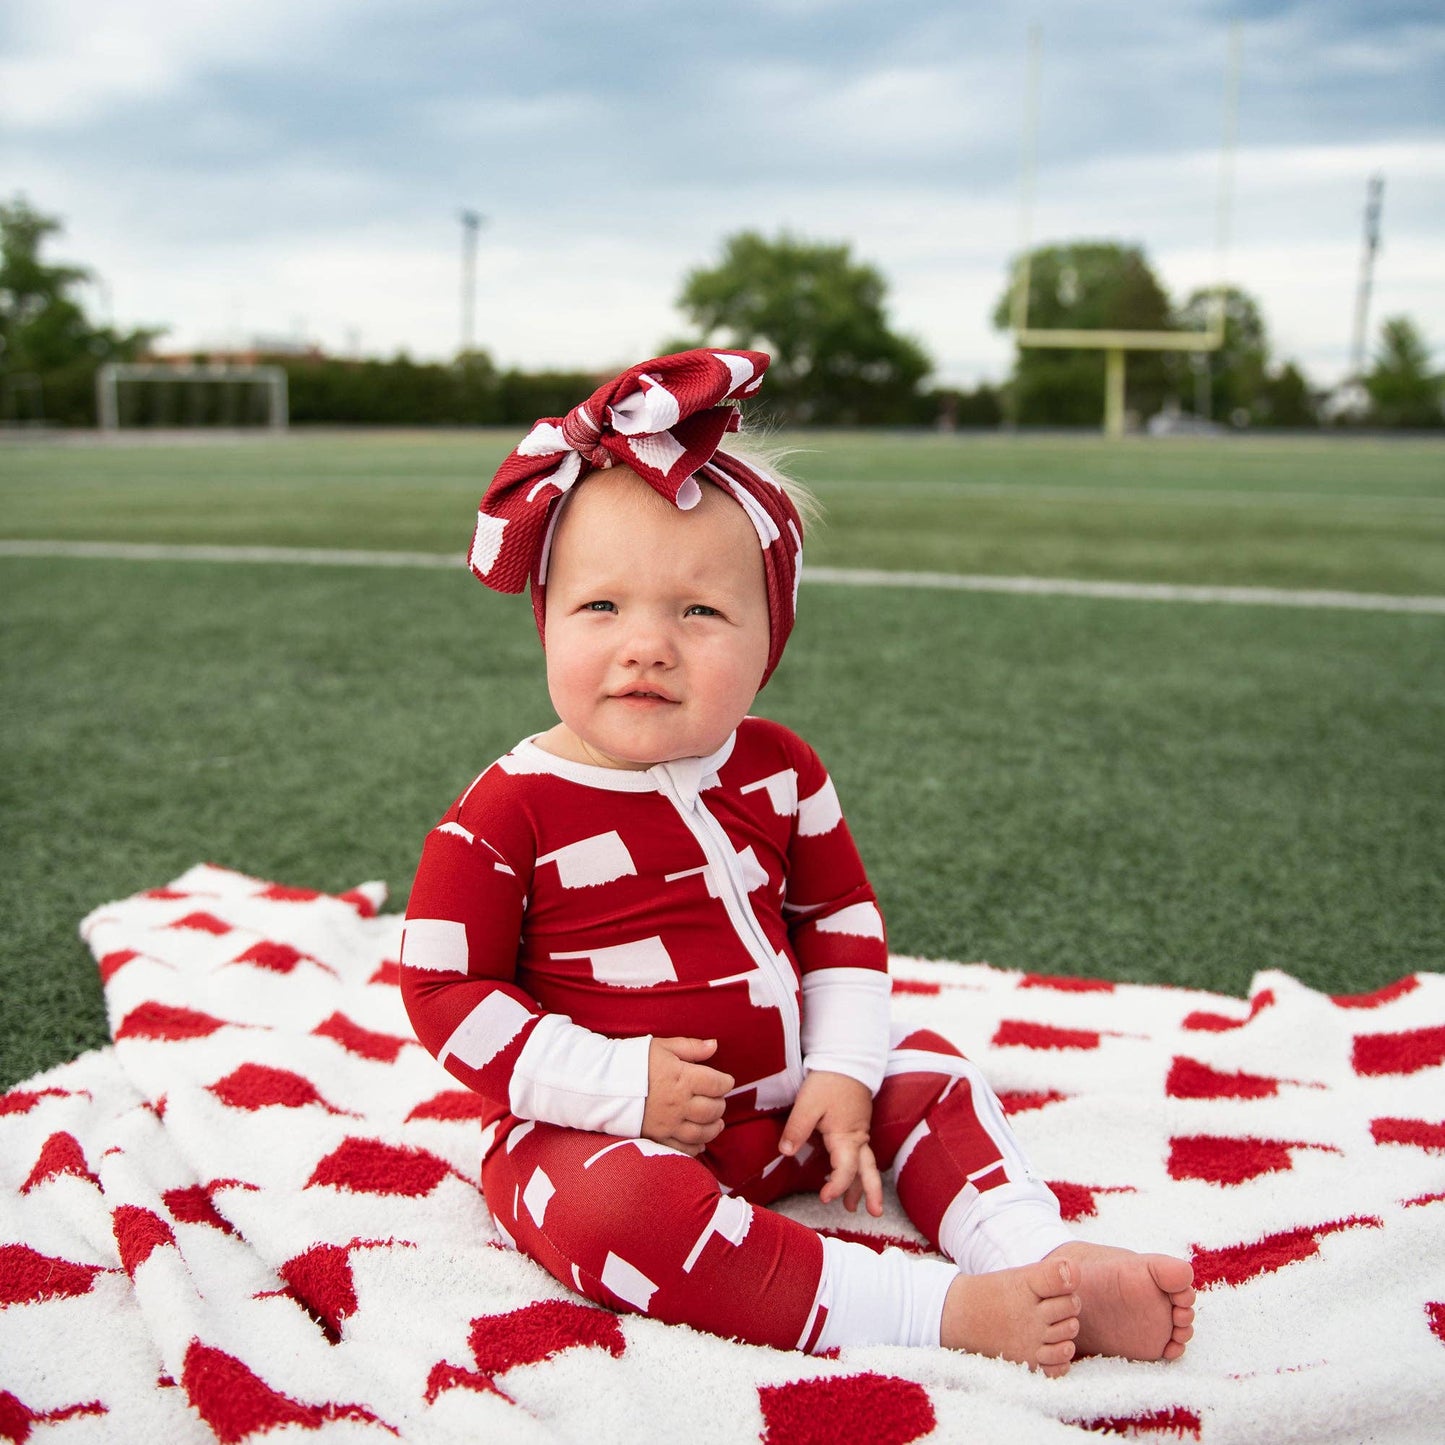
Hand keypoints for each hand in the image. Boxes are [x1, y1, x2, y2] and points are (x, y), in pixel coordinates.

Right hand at [641, 1037, 733, 1155]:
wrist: (602, 1083)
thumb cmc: (633, 1061)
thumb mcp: (663, 1046)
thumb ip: (691, 1047)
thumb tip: (714, 1045)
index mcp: (681, 1078)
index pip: (716, 1084)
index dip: (726, 1082)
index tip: (726, 1081)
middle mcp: (678, 1103)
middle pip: (712, 1109)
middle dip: (720, 1104)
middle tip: (718, 1099)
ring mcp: (668, 1123)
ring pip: (702, 1132)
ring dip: (714, 1127)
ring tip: (716, 1121)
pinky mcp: (657, 1137)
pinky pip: (683, 1148)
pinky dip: (696, 1147)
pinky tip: (700, 1140)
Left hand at [779, 1070, 883, 1216]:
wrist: (846, 1058)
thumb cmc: (828, 1081)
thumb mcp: (808, 1103)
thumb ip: (797, 1129)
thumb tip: (785, 1152)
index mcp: (846, 1136)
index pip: (846, 1170)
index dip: (836, 1186)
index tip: (824, 1198)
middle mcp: (857, 1137)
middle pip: (868, 1170)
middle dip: (871, 1192)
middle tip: (875, 1213)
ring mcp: (859, 1130)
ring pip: (866, 1163)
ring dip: (864, 1183)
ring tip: (858, 1204)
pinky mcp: (856, 1124)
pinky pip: (861, 1152)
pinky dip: (858, 1168)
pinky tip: (851, 1174)